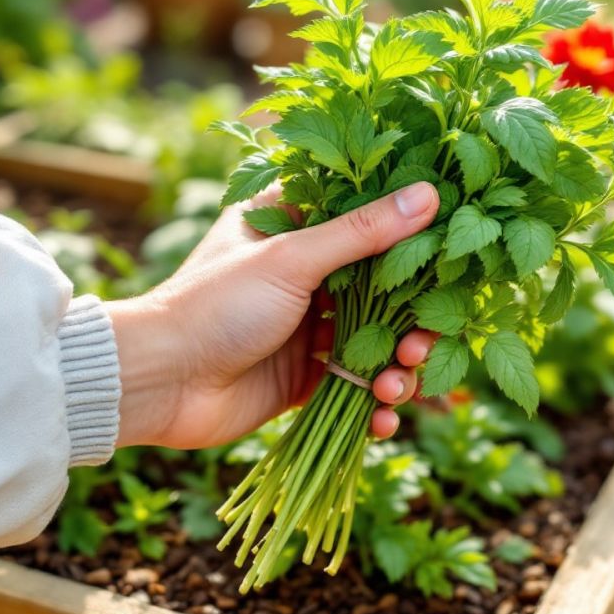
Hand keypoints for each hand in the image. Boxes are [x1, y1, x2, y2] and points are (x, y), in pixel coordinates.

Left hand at [105, 182, 440, 449]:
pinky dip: (376, 404)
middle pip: (386, 286)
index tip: (453, 246)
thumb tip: (430, 194)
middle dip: (415, 319)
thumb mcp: (291, 260)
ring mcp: (309, 325)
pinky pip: (358, 386)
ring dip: (399, 367)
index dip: (413, 232)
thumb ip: (363, 232)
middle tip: (427, 340)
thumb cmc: (215, 305)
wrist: (160, 384)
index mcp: (294, 224)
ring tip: (397, 386)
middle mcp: (306, 271)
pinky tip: (382, 419)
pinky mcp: (307, 376)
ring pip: (379, 341)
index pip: (368, 215)